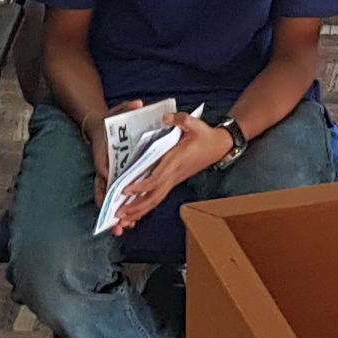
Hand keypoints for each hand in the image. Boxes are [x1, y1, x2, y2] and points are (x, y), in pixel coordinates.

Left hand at [113, 109, 235, 229]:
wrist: (219, 146)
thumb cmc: (205, 136)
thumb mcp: (195, 123)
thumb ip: (181, 119)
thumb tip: (166, 117)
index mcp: (176, 161)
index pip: (157, 177)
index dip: (141, 185)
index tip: (126, 190)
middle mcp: (173, 174)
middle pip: (154, 196)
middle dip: (136, 207)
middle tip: (119, 215)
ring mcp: (174, 179)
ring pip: (155, 199)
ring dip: (139, 210)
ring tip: (123, 219)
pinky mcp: (173, 181)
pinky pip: (158, 196)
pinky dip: (146, 206)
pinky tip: (135, 212)